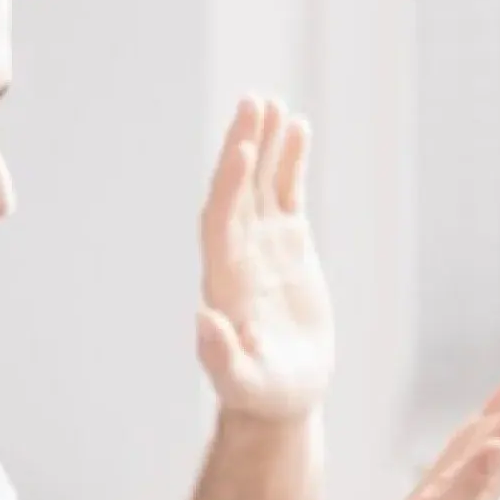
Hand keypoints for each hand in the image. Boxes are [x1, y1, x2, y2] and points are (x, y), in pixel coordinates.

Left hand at [196, 96, 335, 422]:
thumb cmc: (262, 395)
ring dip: (264, 143)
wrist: (280, 397)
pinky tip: (298, 127)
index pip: (222, 221)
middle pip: (237, 190)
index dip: (230, 185)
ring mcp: (263, 246)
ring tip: (272, 102)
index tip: (242, 148)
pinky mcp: (289, 246)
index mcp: (225, 281)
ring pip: (260, 183)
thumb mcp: (244, 384)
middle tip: (253, 102)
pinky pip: (287, 194)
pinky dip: (290, 161)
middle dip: (243, 147)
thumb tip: (201, 319)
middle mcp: (239, 254)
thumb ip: (221, 357)